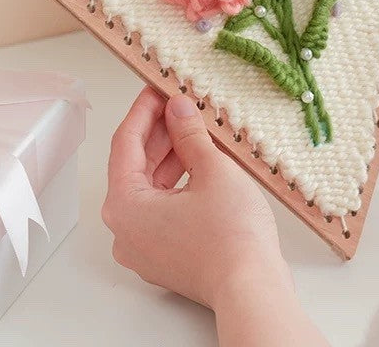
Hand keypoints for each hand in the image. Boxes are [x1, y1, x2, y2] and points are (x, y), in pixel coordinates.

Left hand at [102, 88, 327, 345]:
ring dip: (170, 156)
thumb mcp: (211, 168)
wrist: (253, 289)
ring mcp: (144, 247)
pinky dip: (177, 183)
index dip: (143, 111)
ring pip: (150, 188)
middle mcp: (125, 230)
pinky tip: (199, 161)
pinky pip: (161, 208)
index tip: (156, 89)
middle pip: (135, 166)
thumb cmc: (232, 238)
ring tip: (194, 129)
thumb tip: (178, 107)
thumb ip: (189, 132)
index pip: (125, 143)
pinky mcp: (164, 255)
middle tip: (178, 104)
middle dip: (159, 132)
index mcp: (124, 206)